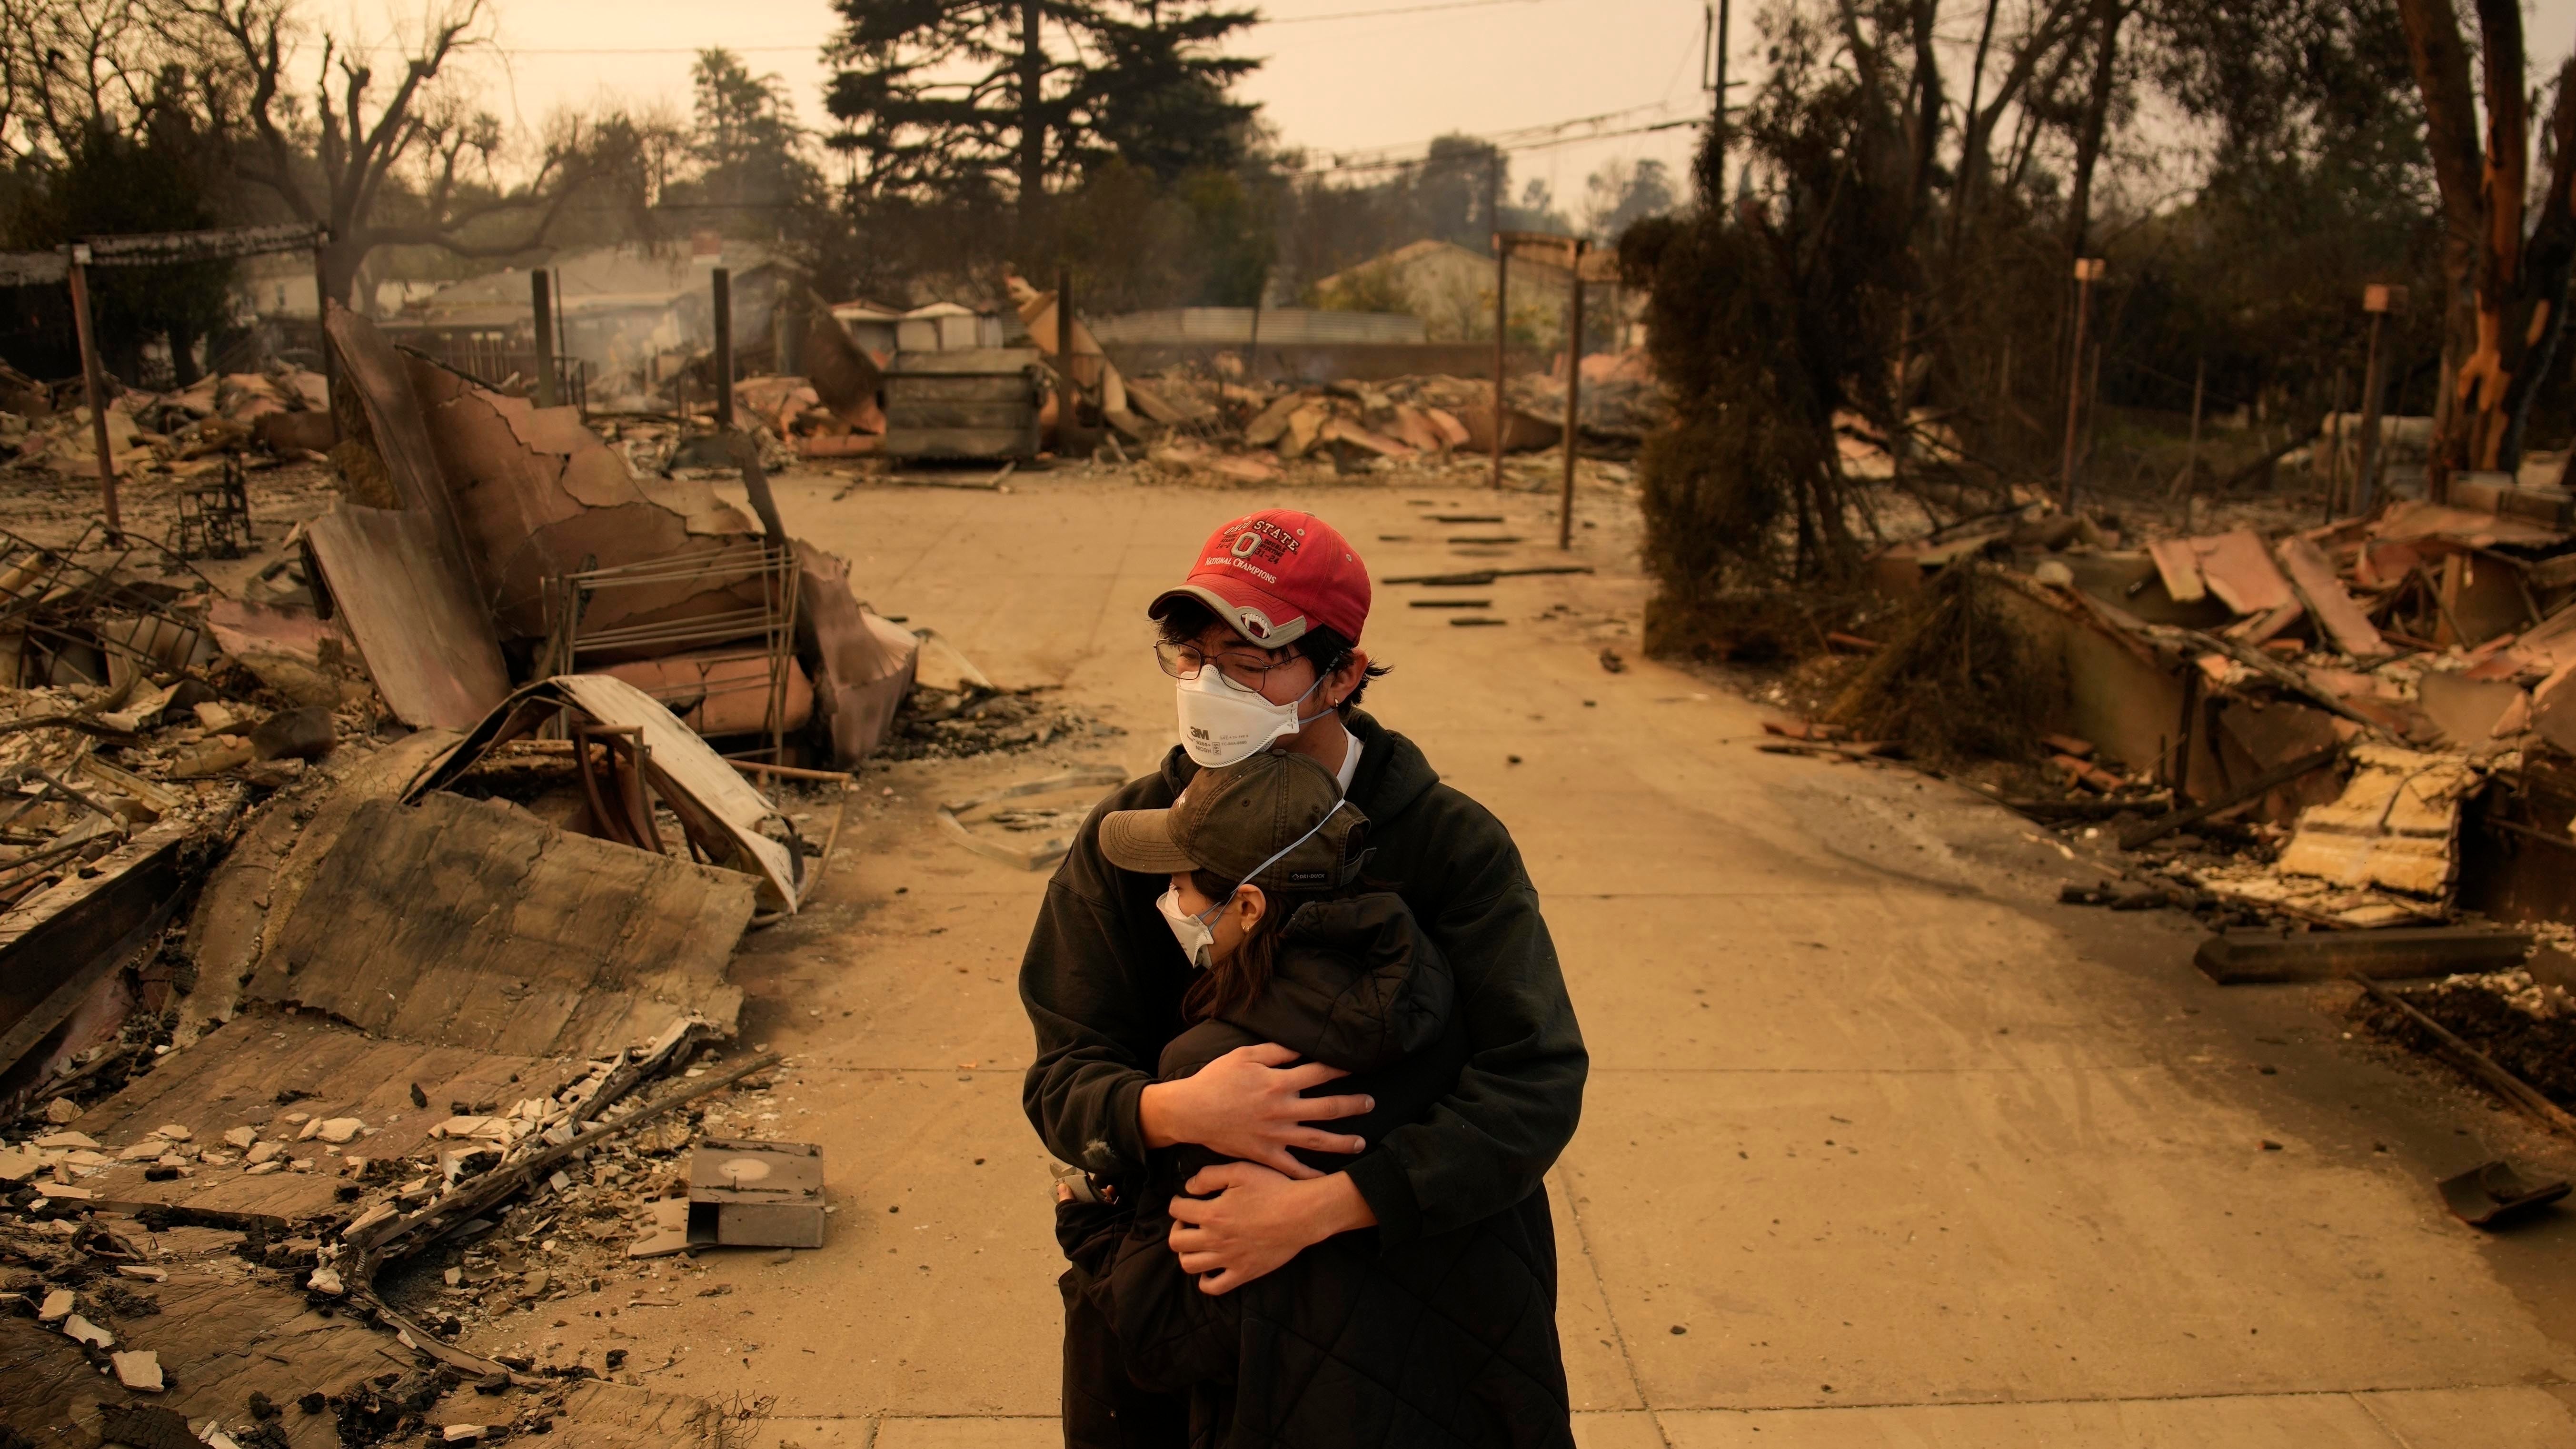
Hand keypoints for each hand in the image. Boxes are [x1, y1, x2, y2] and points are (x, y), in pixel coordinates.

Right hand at [1138, 1042, 1371, 1178]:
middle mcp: (1282, 1110)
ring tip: (1361, 1143)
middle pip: (1327, 1108)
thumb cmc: (1215, 1080)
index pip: (1319, 1073)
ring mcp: (1275, 1135)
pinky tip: (1326, 1179)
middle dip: (1353, 1105)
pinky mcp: (1265, 1155)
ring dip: (1342, 1142)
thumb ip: (1276, 1052)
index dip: (1340, 1069)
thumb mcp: (1244, 1056)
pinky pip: (1292, 1169)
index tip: (1356, 1067)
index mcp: (1278, 1083)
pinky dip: (1309, 1176)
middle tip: (1371, 1103)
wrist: (1190, 1111)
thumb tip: (1302, 1047)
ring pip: (1317, 1140)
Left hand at [1166, 1163, 1375, 1294]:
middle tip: (1189, 1222)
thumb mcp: (1240, 1171)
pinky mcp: (1243, 1273)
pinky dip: (1205, 1280)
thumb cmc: (1274, 1189)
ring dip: (1187, 1253)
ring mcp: (1229, 1259)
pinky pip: (1214, 1287)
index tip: (1184, 1201)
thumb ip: (1209, 1176)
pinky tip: (1210, 1267)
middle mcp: (1216, 1239)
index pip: (1176, 1210)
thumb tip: (1188, 1188)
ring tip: (1198, 1243)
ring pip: (1189, 1265)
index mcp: (1212, 1213)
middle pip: (1176, 1241)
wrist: (1303, 1214)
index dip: (1177, 1203)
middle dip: (1177, 1229)